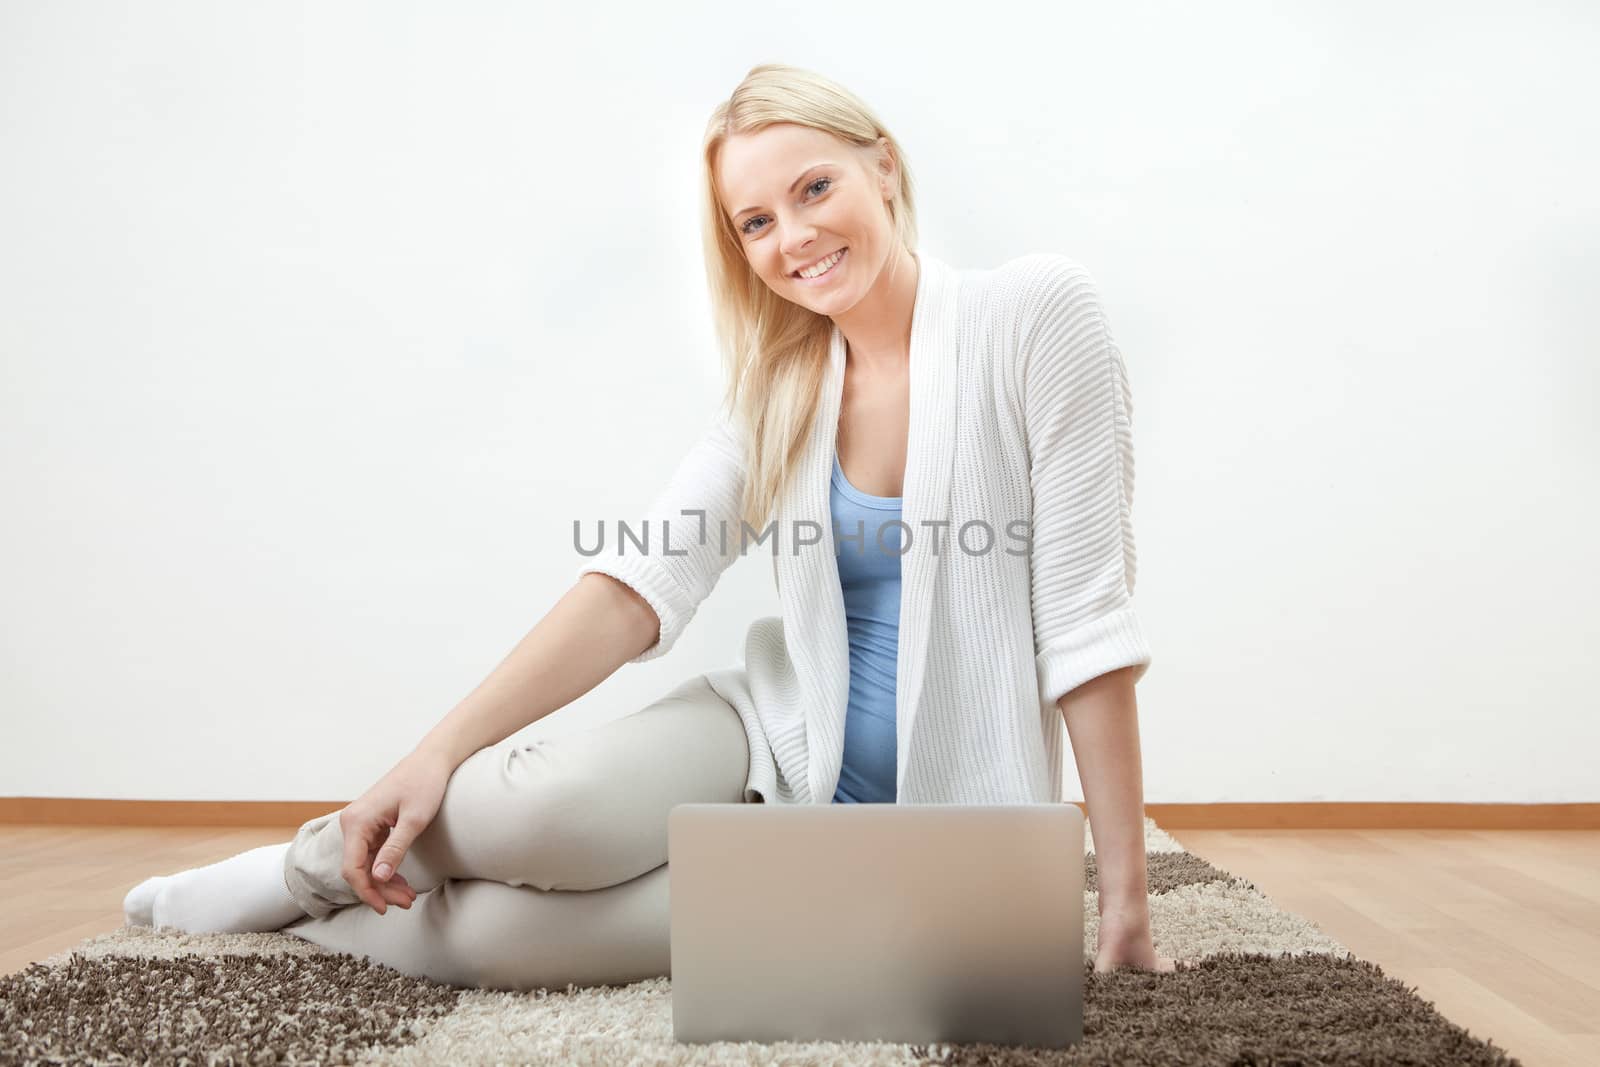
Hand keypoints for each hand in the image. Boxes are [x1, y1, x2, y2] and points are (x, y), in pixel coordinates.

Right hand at [337, 746, 454, 913]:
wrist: (432, 760)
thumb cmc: (425, 783)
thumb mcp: (414, 820)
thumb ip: (395, 849)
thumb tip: (379, 878)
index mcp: (357, 821)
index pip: (352, 868)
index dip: (367, 892)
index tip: (385, 908)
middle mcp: (353, 822)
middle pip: (359, 868)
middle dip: (380, 890)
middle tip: (406, 903)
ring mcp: (361, 823)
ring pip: (366, 863)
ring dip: (384, 882)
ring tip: (408, 896)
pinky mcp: (372, 824)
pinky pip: (373, 853)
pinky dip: (386, 868)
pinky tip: (401, 882)